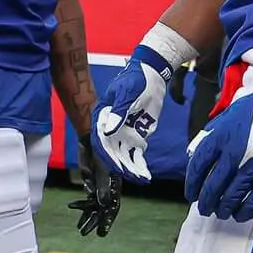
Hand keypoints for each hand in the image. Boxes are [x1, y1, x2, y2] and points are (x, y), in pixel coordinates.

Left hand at [70, 134, 121, 235]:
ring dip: (87, 216)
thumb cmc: (102, 150)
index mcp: (115, 184)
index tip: (102, 230)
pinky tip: (76, 210)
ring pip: (94, 205)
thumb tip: (103, 203)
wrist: (91, 137)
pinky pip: (87, 197)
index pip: (113, 205)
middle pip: (102, 208)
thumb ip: (103, 186)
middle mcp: (108, 186)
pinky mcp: (90, 180)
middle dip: (95, 221)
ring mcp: (98, 184)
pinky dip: (82, 206)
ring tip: (81, 228)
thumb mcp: (103, 169)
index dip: (107, 218)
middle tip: (87, 233)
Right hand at [93, 42, 178, 182]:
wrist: (153, 74)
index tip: (116, 165)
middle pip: (111, 152)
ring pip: (124, 156)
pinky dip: (139, 165)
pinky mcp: (137, 135)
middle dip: (121, 165)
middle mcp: (110, 128)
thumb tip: (108, 130)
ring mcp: (124, 133)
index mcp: (102, 116)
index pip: (100, 139)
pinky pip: (136, 154)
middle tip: (131, 175)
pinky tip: (145, 176)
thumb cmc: (136, 79)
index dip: (107, 154)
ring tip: (141, 178)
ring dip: (131, 168)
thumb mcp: (127, 93)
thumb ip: (118, 112)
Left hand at [186, 57, 252, 220]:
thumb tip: (202, 147)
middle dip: (206, 201)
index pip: (198, 166)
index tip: (191, 193)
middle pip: (212, 187)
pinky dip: (245, 211)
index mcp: (221, 136)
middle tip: (205, 208)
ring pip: (230, 198)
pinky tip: (240, 214)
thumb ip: (216, 130)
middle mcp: (233, 155)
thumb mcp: (233, 111)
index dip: (192, 183)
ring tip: (221, 212)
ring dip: (223, 208)